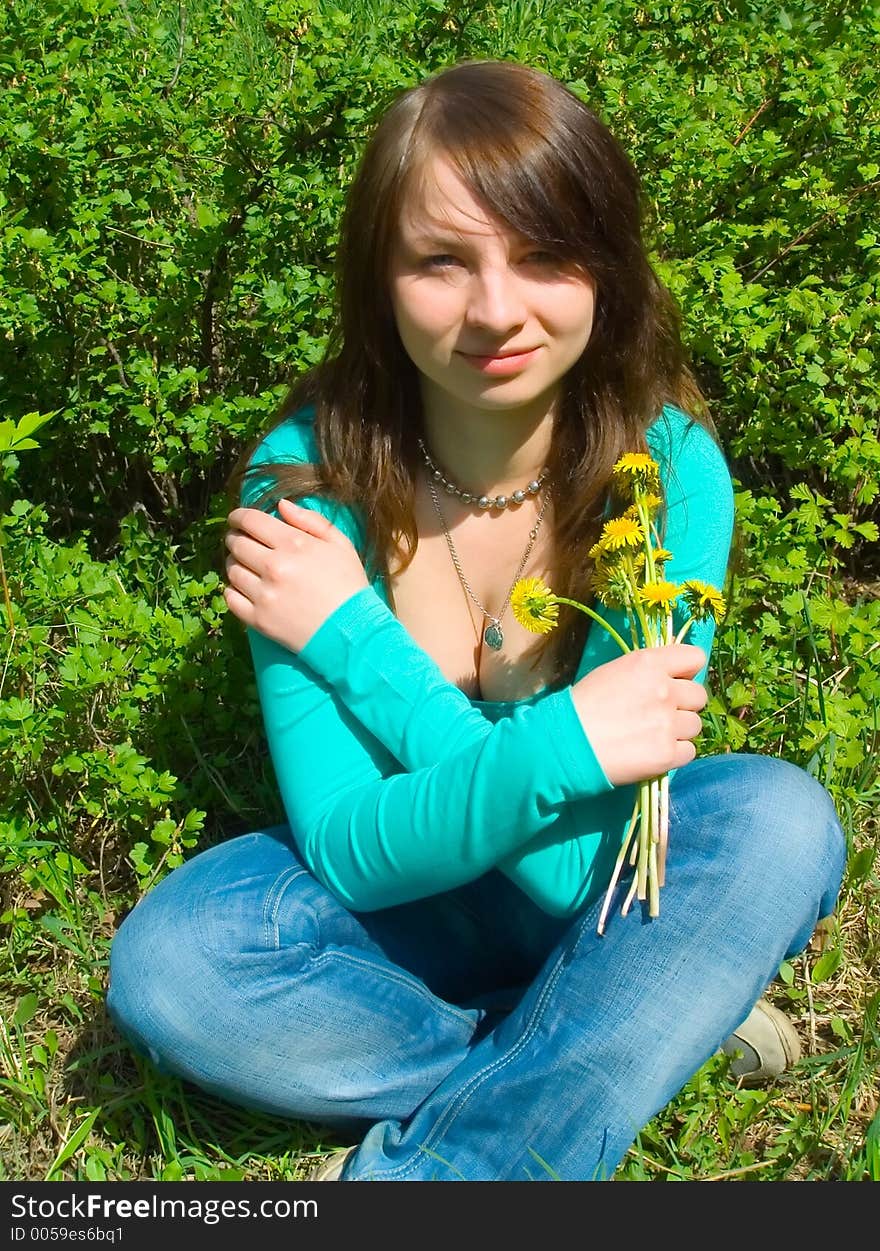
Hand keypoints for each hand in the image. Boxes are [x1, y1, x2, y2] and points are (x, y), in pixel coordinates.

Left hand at [223, 498, 369, 652]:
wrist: (353, 631)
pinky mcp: (258, 619)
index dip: (238, 516)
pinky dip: (233, 589)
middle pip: (236, 543)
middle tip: (239, 540)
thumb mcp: (340, 544)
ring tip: (245, 565)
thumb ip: (310, 520)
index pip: (251, 521)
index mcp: (293, 544)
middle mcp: (274, 567)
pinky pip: (230, 597)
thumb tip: (281, 505)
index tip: (236, 518)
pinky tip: (244, 588)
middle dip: (234, 537)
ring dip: (234, 563)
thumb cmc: (349, 585)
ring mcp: (264, 594)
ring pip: (231, 569)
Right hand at [570, 644, 707, 785]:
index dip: (686, 672)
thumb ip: (648, 671)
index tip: (674, 682)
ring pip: (695, 725)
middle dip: (683, 705)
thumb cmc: (583, 705)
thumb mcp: (614, 672)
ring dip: (678, 731)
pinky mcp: (668, 753)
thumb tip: (672, 679)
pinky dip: (674, 753)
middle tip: (659, 714)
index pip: (696, 658)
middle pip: (699, 696)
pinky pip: (689, 751)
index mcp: (650, 663)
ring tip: (652, 735)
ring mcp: (669, 723)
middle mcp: (665, 690)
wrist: (567, 743)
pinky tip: (652, 752)